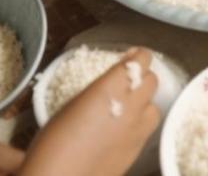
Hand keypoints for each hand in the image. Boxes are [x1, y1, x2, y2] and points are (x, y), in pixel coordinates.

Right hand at [21, 49, 159, 175]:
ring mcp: (137, 129)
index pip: (141, 60)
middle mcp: (131, 105)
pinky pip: (147, 129)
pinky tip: (122, 130)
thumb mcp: (71, 105)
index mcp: (111, 87)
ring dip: (144, 103)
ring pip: (154, 106)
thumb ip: (98, 90)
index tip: (131, 57)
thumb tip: (109, 86)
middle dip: (142, 77)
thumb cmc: (53, 143)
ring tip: (127, 108)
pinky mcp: (138, 150)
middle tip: (127, 82)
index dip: (138, 56)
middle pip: (152, 80)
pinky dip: (139, 124)